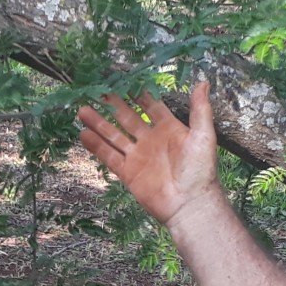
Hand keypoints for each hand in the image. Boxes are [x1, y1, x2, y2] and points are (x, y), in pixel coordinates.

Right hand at [77, 81, 219, 229]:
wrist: (190, 203)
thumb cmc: (200, 170)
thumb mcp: (203, 135)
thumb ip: (200, 109)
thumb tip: (203, 82)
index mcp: (168, 129)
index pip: (150, 106)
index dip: (138, 94)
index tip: (123, 81)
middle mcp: (150, 140)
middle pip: (127, 119)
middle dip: (112, 106)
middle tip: (97, 92)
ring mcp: (138, 156)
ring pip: (114, 136)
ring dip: (98, 123)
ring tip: (82, 110)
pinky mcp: (128, 173)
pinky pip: (109, 157)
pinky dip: (96, 146)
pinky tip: (83, 134)